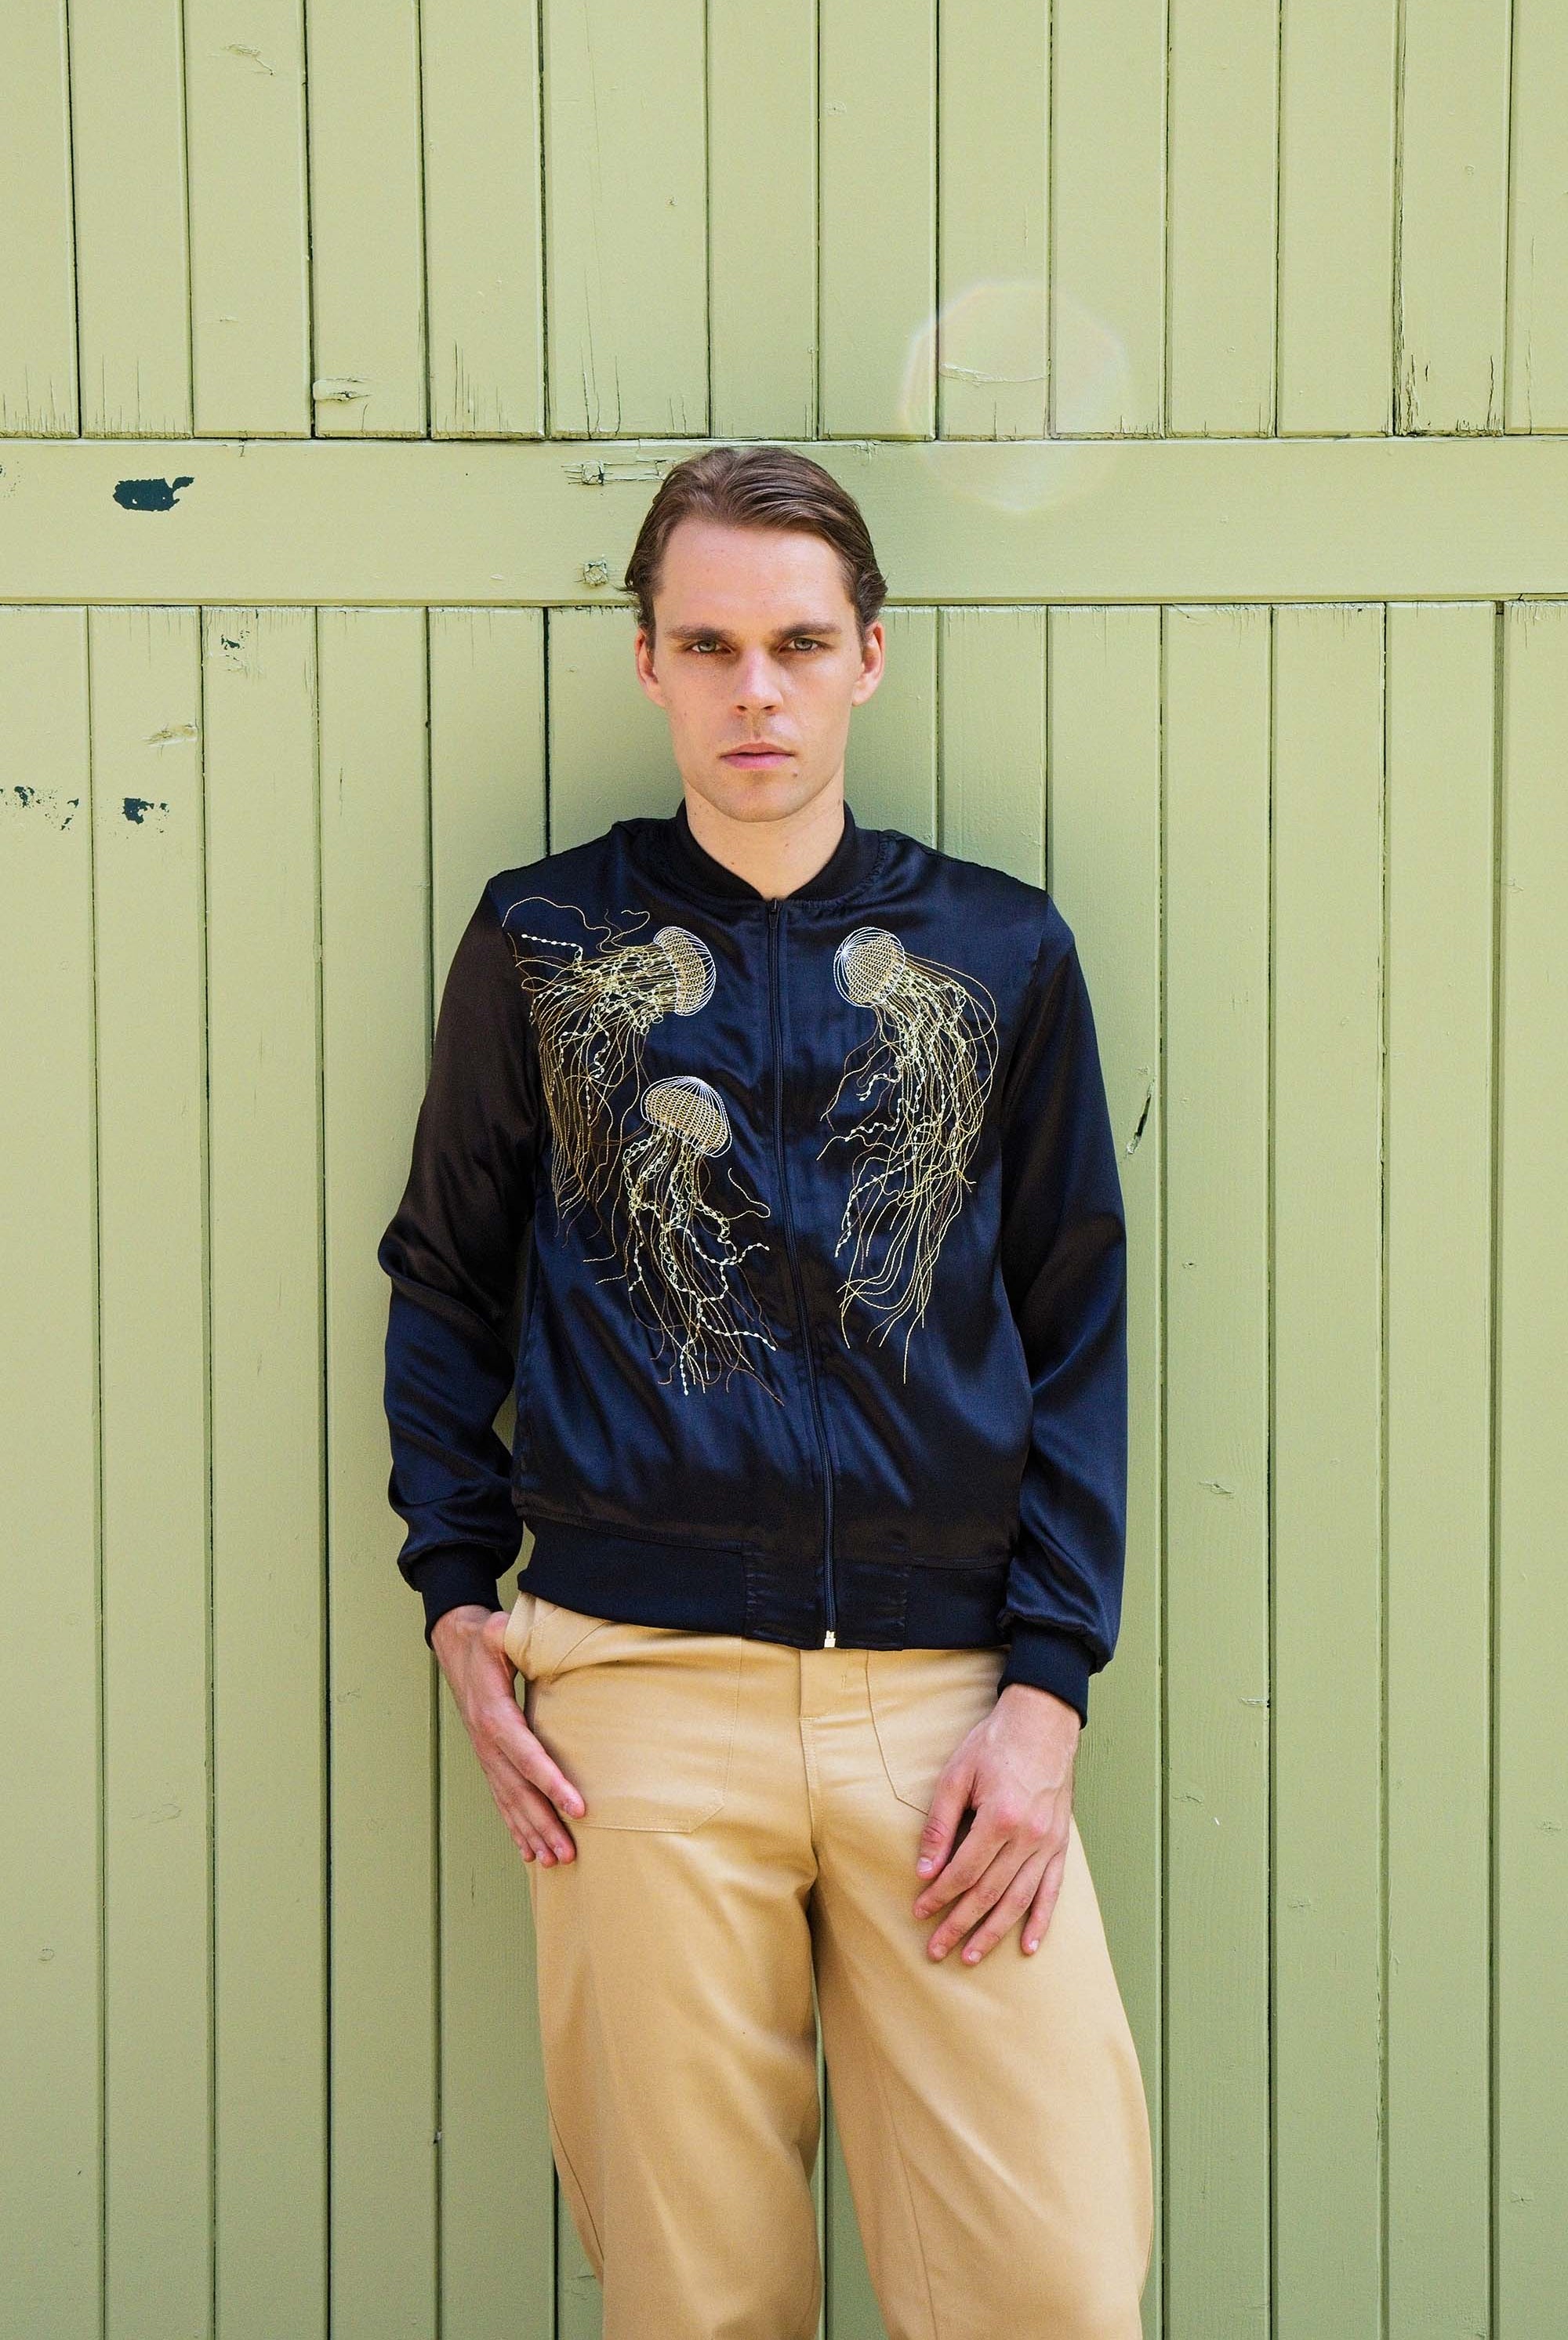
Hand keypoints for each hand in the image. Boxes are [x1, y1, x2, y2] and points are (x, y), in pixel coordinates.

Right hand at [430, 1604, 586, 1865]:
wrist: (455, 1645)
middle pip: (518, 1791)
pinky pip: (501, 1798)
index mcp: (494, 1715)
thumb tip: (507, 1628)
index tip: (578, 1807)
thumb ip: (502, 1632)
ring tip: (555, 1862)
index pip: (526, 1755)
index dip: (551, 1782)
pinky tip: (529, 1851)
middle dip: (544, 1824)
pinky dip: (515, 1827)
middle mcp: (487, 1742)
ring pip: (509, 1802)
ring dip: (531, 1833)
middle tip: (569, 1854)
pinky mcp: (488, 1758)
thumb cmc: (483, 1638)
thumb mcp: (495, 1630)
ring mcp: (485, 1754)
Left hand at [910, 1681, 1079, 1964]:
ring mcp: (1049, 1842)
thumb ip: (941, 1824)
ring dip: (994, 1932)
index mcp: (999, 1818)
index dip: (939, 1896)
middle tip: (937, 1950)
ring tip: (972, 1955)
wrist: (1042, 1721)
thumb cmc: (994, 1744)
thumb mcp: (957, 1775)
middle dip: (960, 1925)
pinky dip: (1042, 1919)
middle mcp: (1028, 1836)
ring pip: (1020, 1899)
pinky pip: (1053, 1889)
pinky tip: (1029, 1944)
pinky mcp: (1062, 1842)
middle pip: (989, 1893)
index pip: (963, 1872)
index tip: (920, 1912)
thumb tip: (925, 1870)